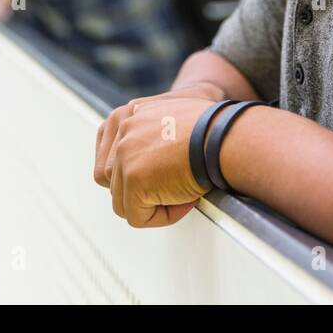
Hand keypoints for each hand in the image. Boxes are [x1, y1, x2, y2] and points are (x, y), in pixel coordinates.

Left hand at [94, 94, 216, 226]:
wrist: (225, 133)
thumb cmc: (211, 127)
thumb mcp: (170, 116)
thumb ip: (148, 133)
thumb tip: (143, 162)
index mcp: (125, 115)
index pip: (107, 158)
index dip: (130, 175)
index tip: (152, 180)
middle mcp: (120, 131)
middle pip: (113, 181)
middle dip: (141, 191)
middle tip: (174, 187)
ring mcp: (124, 155)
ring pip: (123, 202)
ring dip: (152, 204)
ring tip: (182, 192)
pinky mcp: (134, 178)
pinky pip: (138, 216)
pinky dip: (162, 217)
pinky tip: (186, 200)